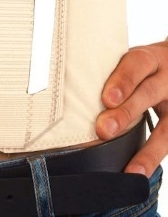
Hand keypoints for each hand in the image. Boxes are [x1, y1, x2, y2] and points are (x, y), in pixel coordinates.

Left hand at [96, 40, 167, 177]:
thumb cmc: (140, 65)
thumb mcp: (128, 59)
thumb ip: (109, 72)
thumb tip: (72, 91)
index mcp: (150, 58)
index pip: (137, 64)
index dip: (123, 82)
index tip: (107, 98)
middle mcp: (167, 78)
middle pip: (149, 93)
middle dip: (126, 113)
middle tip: (104, 129)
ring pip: (166, 126)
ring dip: (146, 149)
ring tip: (130, 168)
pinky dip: (152, 157)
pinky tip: (138, 172)